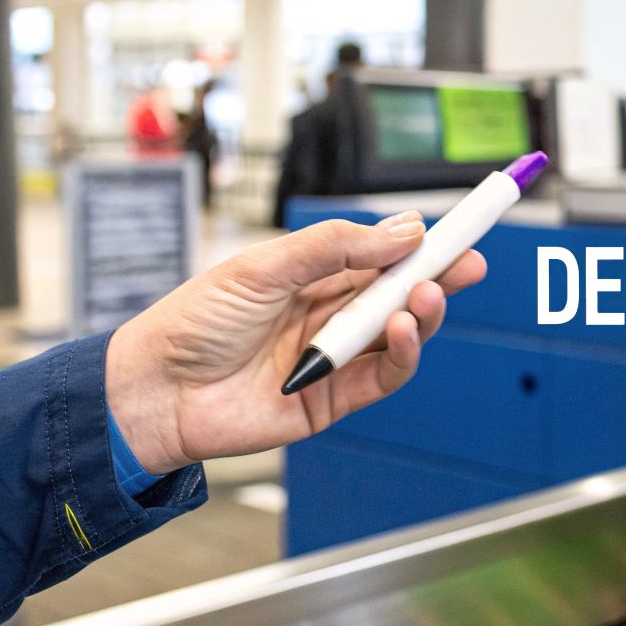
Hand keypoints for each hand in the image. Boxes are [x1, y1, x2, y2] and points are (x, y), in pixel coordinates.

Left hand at [105, 212, 487, 473]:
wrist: (155, 390)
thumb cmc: (194, 322)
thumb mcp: (265, 267)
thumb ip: (335, 248)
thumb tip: (404, 232)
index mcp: (312, 275)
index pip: (380, 253)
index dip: (422, 243)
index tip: (462, 226)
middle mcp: (327, 314)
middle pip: (398, 293)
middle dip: (438, 277)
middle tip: (469, 263)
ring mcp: (332, 357)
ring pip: (398, 335)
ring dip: (421, 314)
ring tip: (425, 296)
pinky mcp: (331, 399)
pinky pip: (382, 378)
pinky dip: (402, 355)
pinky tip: (403, 331)